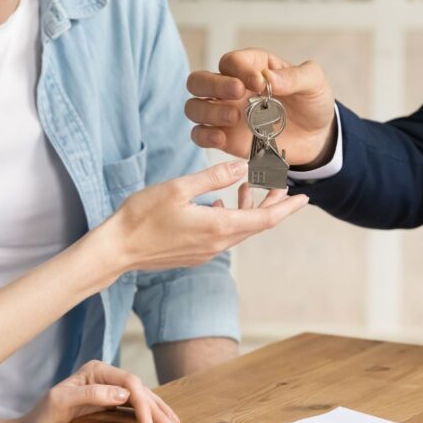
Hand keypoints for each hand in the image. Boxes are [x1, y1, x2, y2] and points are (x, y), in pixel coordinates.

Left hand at [21, 360, 179, 422]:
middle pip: (139, 388)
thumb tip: (124, 394)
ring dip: (158, 410)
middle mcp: (106, 375)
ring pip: (141, 396)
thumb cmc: (43, 414)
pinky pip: (135, 404)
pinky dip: (149, 412)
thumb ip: (91, 394)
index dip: (142, 403)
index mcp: (96, 370)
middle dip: (156, 408)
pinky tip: (160, 420)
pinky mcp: (110, 400)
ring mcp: (109, 387)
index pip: (128, 382)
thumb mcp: (61, 402)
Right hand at [106, 161, 308, 271]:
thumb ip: (213, 177)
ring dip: (248, 210)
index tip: (304, 197)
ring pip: (239, 230)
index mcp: (217, 227)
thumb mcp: (178, 188)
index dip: (287, 207)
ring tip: (247, 188)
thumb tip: (242, 168)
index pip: (265, 219)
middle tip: (282, 186)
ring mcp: (206, 252)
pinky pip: (222, 235)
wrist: (117, 249)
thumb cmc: (142, 216)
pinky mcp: (194, 254)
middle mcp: (217, 244)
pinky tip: (218, 203)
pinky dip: (229, 217)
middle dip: (273, 205)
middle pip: (256, 225)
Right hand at [186, 48, 336, 167]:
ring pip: (194, 108)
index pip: (230, 62)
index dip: (239, 69)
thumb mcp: (314, 83)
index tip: (260, 84)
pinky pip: (200, 136)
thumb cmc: (311, 103)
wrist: (316, 138)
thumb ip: (295, 76)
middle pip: (198, 81)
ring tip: (234, 117)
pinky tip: (222, 139)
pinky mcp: (225, 139)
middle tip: (237, 93)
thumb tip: (268, 78)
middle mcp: (231, 89)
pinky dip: (205, 137)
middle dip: (213, 85)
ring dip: (208, 111)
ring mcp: (225, 114)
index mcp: (251, 68)